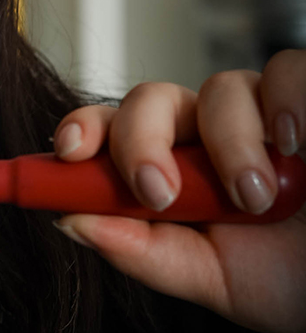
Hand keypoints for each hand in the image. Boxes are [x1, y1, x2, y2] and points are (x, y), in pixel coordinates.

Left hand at [52, 51, 305, 331]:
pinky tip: (292, 142)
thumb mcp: (212, 278)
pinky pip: (285, 68)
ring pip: (217, 87)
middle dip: (142, 140)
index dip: (83, 129)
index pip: (111, 129)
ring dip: (228, 144)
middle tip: (157, 191)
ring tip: (254, 199)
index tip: (66, 151)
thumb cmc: (288, 278)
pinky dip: (286, 100)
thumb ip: (143, 252)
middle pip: (150, 98)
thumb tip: (69, 222)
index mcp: (171, 168)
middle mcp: (207, 132)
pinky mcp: (303, 99)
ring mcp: (259, 112)